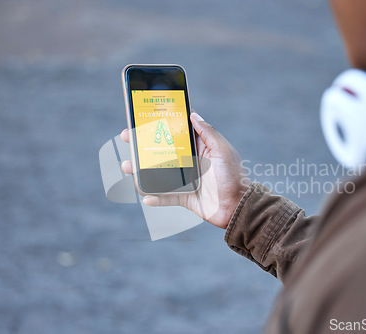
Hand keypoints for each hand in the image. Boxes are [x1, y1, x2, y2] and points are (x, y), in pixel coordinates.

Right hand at [120, 112, 249, 228]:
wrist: (239, 207)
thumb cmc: (235, 177)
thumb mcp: (223, 151)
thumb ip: (208, 133)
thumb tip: (193, 114)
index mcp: (199, 148)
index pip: (176, 132)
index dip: (161, 124)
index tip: (144, 117)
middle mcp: (190, 162)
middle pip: (162, 151)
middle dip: (143, 145)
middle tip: (127, 138)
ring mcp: (185, 180)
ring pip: (158, 173)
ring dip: (141, 171)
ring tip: (128, 167)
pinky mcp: (184, 197)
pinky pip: (166, 197)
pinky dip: (155, 197)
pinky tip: (146, 196)